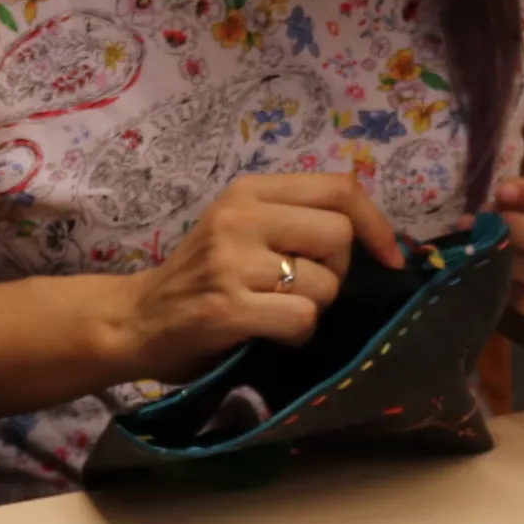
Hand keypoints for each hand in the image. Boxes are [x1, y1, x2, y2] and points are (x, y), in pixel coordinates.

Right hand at [109, 173, 407, 381]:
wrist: (134, 320)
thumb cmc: (199, 280)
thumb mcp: (240, 230)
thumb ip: (293, 220)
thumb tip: (375, 235)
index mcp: (249, 191)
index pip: (339, 188)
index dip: (377, 224)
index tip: (389, 258)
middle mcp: (240, 217)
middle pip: (339, 235)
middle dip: (337, 272)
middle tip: (306, 289)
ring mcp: (232, 262)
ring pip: (325, 284)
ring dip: (313, 309)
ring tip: (276, 313)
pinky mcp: (227, 307)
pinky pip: (301, 319)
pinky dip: (297, 335)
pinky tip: (269, 334)